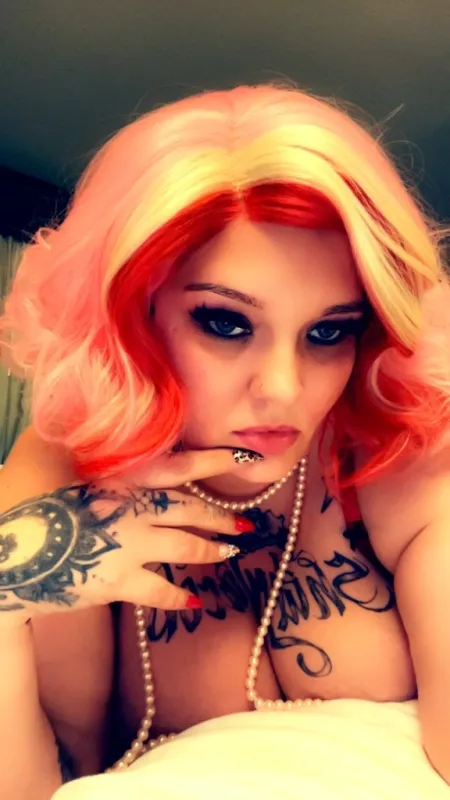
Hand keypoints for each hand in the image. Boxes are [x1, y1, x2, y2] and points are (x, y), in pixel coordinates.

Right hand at [0, 447, 258, 624]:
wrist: (3, 550)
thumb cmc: (19, 493)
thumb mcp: (42, 446)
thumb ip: (73, 428)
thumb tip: (84, 405)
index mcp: (121, 474)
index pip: (180, 465)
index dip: (215, 461)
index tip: (246, 458)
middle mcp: (133, 507)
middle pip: (190, 510)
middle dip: (221, 517)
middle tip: (246, 524)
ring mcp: (128, 545)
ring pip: (183, 547)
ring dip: (210, 550)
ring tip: (229, 552)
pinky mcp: (116, 582)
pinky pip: (158, 590)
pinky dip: (176, 596)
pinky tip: (192, 600)